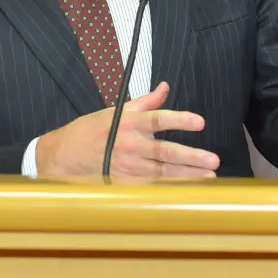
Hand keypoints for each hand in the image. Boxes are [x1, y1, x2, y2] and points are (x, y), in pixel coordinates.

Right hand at [36, 82, 220, 178]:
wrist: (63, 156)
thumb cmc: (90, 131)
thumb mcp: (116, 111)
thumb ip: (145, 102)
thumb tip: (165, 87)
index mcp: (129, 122)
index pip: (160, 119)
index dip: (180, 120)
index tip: (200, 123)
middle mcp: (130, 145)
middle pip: (166, 151)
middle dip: (191, 157)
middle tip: (213, 160)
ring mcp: (127, 167)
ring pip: (163, 172)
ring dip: (187, 175)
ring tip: (209, 177)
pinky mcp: (124, 183)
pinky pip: (151, 187)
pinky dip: (170, 189)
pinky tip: (188, 191)